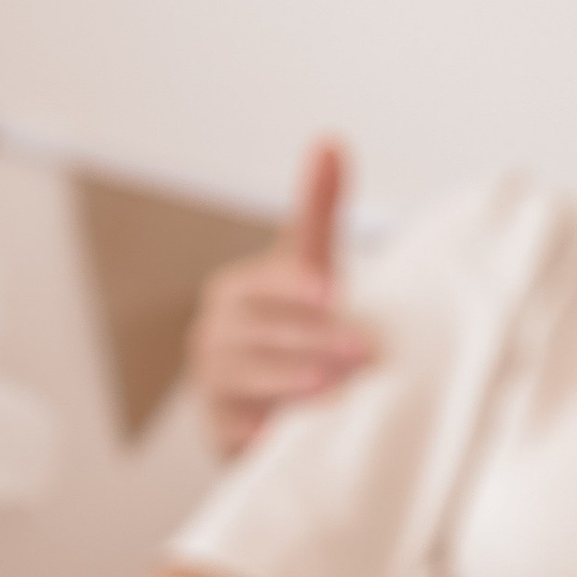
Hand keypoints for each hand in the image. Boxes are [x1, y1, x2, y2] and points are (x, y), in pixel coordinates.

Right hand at [189, 140, 373, 455]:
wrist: (280, 404)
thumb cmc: (298, 326)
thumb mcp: (309, 269)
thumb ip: (316, 210)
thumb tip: (330, 139)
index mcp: (235, 294)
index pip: (260, 286)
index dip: (292, 287)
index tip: (332, 289)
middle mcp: (215, 337)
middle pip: (251, 336)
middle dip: (306, 340)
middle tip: (363, 350)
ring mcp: (214, 388)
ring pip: (239, 383)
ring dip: (286, 384)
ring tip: (333, 389)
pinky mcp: (220, 435)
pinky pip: (231, 434)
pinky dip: (256, 434)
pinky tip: (283, 437)